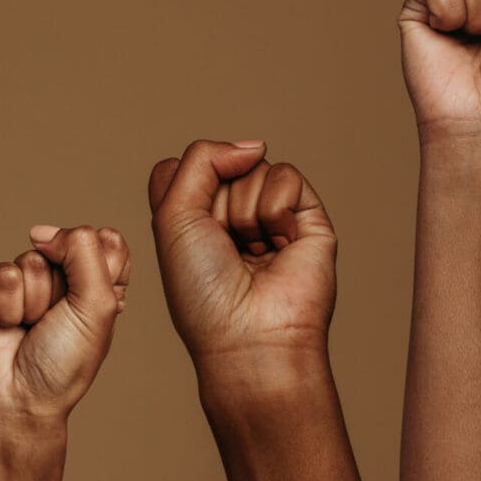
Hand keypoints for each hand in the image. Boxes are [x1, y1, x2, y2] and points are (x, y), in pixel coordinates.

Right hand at [0, 226, 129, 421]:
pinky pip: (2, 272)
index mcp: (98, 280)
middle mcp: (63, 275)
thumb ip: (84, 250)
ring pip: (32, 259)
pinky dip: (7, 305)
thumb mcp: (98, 305)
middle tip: (55, 321)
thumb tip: (40, 232)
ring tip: (29, 327)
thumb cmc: (63, 361)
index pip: (106, 239)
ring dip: (34, 301)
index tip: (89, 302)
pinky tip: (7, 325)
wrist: (17, 396)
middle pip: (66, 244)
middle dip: (62, 288)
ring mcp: (25, 277)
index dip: (98, 265)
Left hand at [148, 141, 337, 382]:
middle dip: (215, 203)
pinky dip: (274, 210)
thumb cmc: (203, 289)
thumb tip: (255, 146)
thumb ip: (200, 159)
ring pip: (252, 167)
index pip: (186, 165)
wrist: (249, 334)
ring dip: (244, 211)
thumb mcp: (173, 215)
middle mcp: (232, 213)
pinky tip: (279, 244)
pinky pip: (285, 175)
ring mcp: (271, 213)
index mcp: (194, 216)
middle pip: (220, 163)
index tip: (188, 233)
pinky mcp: (307, 216)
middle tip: (223, 246)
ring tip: (251, 251)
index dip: (184, 190)